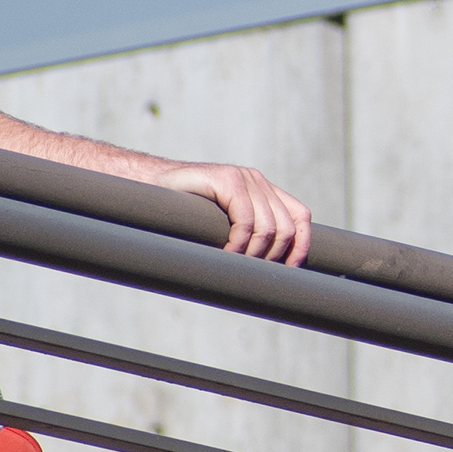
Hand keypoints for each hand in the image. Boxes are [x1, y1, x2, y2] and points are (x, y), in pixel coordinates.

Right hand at [158, 161, 314, 264]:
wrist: (150, 186)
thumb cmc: (184, 212)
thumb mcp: (223, 222)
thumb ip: (247, 232)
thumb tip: (269, 272)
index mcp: (264, 190)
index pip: (301, 216)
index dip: (301, 245)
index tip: (290, 270)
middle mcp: (258, 181)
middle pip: (287, 227)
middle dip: (273, 257)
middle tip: (252, 273)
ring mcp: (245, 178)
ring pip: (268, 228)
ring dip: (254, 255)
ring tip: (235, 265)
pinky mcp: (228, 179)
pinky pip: (246, 221)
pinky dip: (239, 244)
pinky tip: (226, 253)